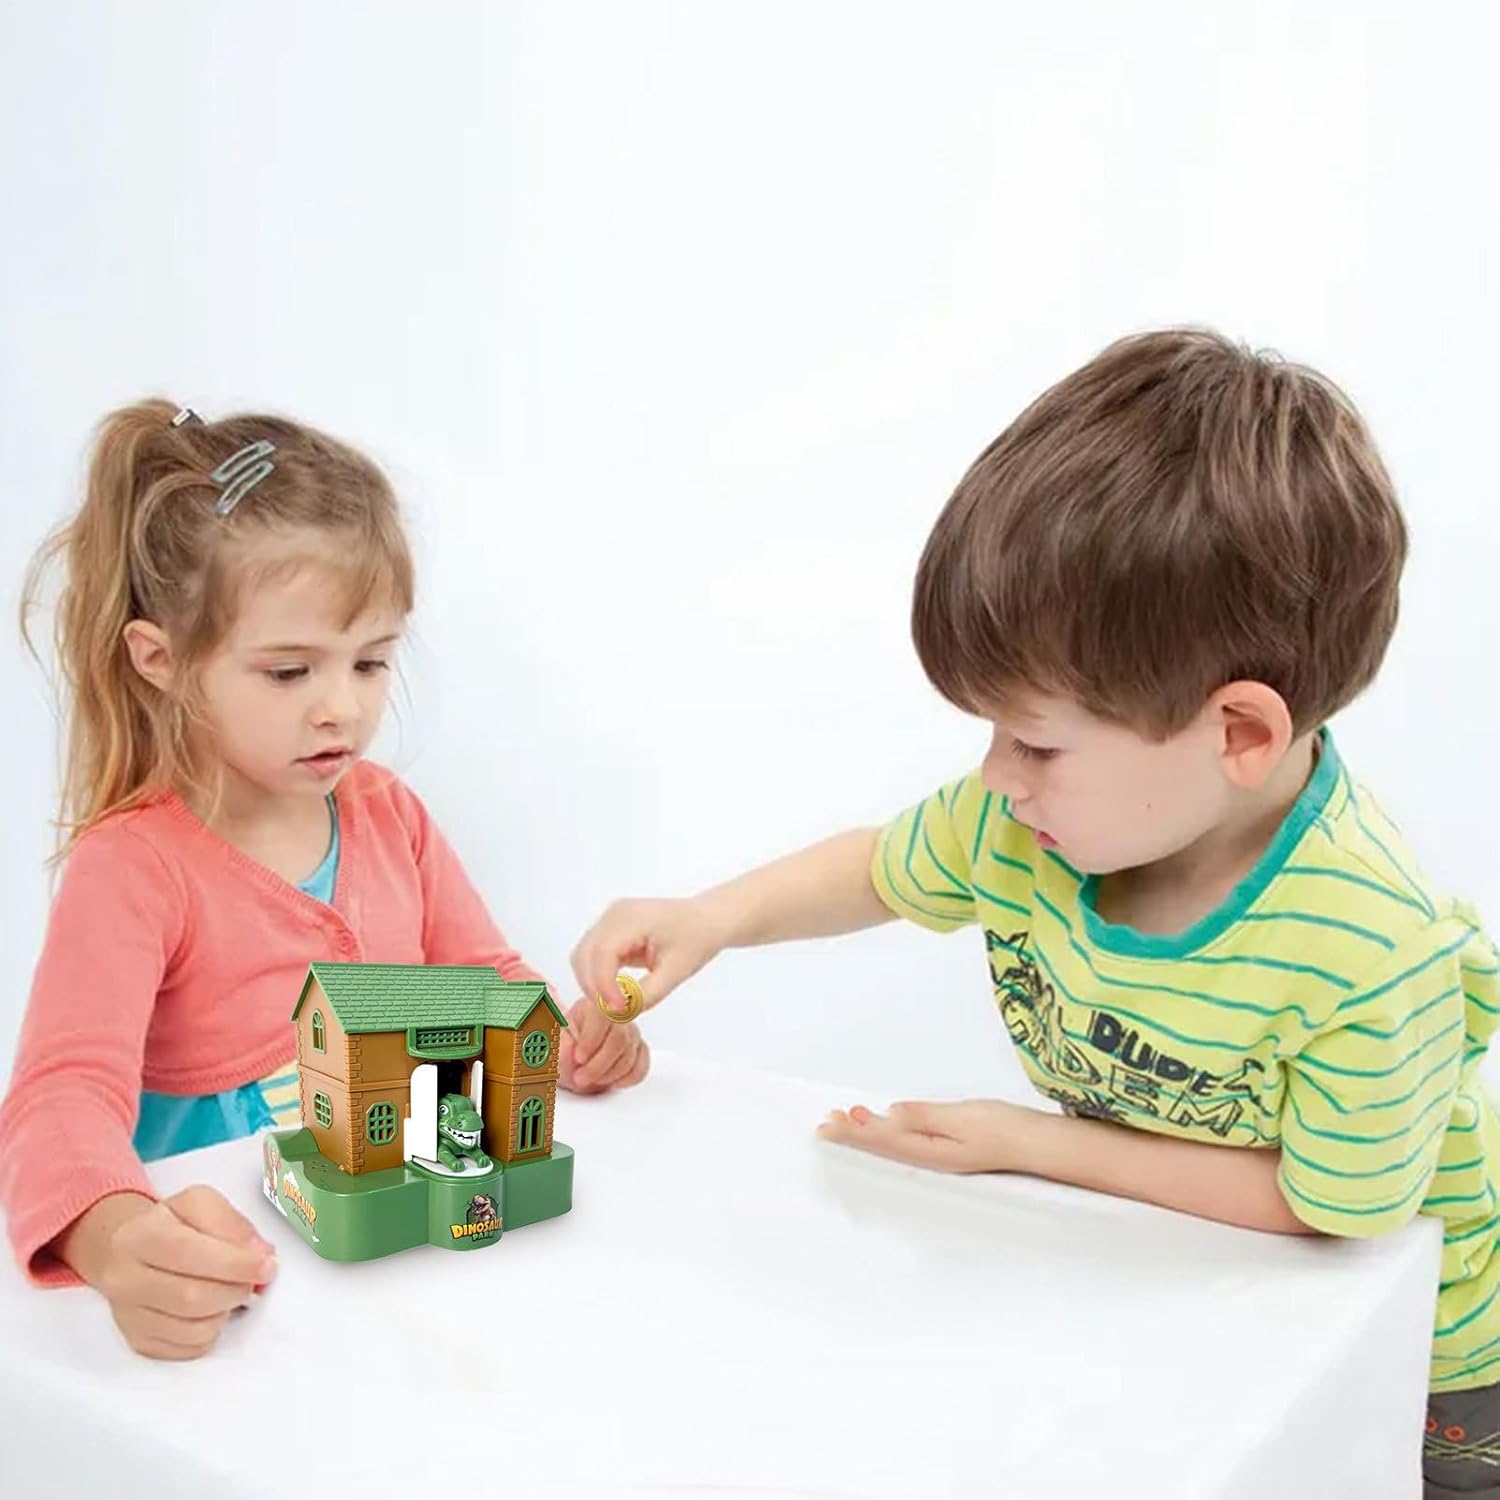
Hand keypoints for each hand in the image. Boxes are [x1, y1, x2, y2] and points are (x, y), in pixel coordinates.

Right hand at [59, 1185, 276, 1359]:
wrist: (125, 1250)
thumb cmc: (168, 1226)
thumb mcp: (199, 1204)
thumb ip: (232, 1224)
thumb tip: (260, 1253)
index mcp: (140, 1236)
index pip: (187, 1253)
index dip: (234, 1263)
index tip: (266, 1266)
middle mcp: (124, 1279)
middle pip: (190, 1298)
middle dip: (236, 1290)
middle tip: (254, 1280)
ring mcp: (128, 1315)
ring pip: (192, 1330)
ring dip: (226, 1312)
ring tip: (230, 1291)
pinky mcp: (138, 1341)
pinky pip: (187, 1349)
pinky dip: (211, 1332)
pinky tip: (211, 1310)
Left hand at [558, 996, 650, 1093]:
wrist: (573, 1064)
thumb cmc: (564, 1051)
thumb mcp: (554, 1046)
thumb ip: (559, 1045)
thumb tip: (568, 1047)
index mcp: (592, 1007)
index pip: (602, 1015)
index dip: (591, 1040)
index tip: (578, 1058)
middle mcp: (616, 1016)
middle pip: (620, 1038)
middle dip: (599, 1065)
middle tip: (581, 1077)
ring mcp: (631, 1032)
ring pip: (630, 1055)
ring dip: (608, 1075)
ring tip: (590, 1079)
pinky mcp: (640, 1049)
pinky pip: (641, 1067)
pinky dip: (624, 1080)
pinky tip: (610, 1079)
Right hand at [569, 896, 727, 1016]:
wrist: (706, 919)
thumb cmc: (697, 939)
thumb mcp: (676, 972)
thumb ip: (648, 994)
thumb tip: (620, 1013)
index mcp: (633, 918)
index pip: (603, 953)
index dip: (604, 985)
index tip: (616, 1010)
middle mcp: (615, 914)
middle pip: (585, 954)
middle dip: (594, 987)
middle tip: (614, 1011)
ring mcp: (610, 919)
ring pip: (583, 955)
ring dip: (593, 982)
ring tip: (616, 1002)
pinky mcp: (610, 928)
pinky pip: (592, 954)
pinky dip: (598, 975)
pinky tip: (616, 990)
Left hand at [816, 1098, 1043, 1173]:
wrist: (1037, 1143)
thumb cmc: (1005, 1128)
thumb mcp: (962, 1117)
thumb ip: (924, 1116)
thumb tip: (891, 1114)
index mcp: (931, 1152)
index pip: (883, 1141)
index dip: (854, 1133)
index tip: (831, 1125)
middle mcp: (930, 1158)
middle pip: (882, 1146)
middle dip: (851, 1135)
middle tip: (824, 1124)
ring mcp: (938, 1155)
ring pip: (892, 1144)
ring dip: (865, 1133)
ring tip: (842, 1120)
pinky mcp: (946, 1148)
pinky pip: (905, 1142)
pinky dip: (885, 1132)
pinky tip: (878, 1123)